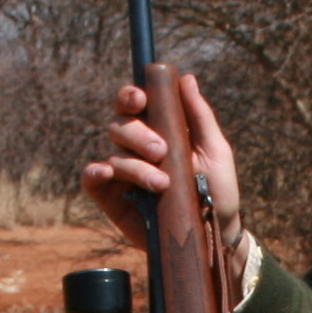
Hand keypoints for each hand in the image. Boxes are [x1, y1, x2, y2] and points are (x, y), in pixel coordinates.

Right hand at [79, 69, 243, 254]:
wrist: (216, 234)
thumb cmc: (218, 190)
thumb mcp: (215, 149)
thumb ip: (199, 115)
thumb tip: (186, 78)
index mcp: (159, 130)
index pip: (134, 104)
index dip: (131, 96)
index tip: (141, 99)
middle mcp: (137, 148)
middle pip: (119, 125)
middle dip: (138, 134)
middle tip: (161, 151)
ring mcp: (125, 174)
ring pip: (114, 154)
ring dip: (136, 166)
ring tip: (162, 184)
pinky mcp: (114, 200)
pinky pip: (93, 180)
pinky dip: (95, 173)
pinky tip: (107, 174)